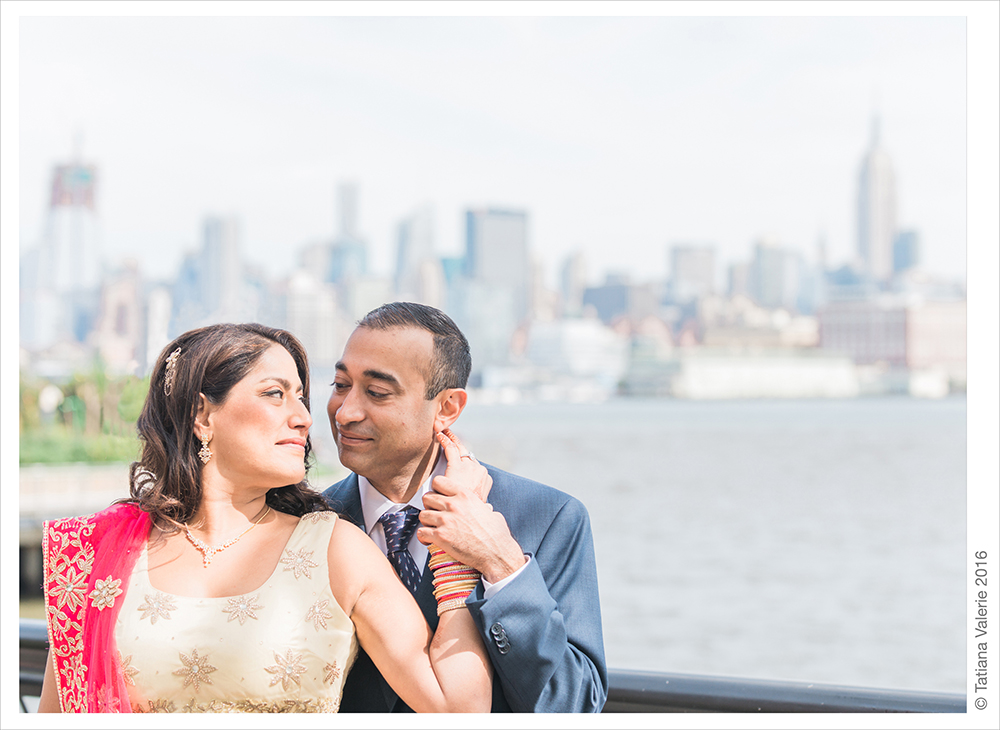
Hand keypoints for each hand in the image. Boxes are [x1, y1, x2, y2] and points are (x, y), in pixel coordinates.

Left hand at [418, 439, 524, 581]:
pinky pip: (421, 533)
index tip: (438, 497)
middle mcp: (453, 505)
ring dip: (426, 522)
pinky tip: (430, 540)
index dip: (436, 490)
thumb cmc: (496, 534)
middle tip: (435, 515)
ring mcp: (446, 520)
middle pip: (427, 498)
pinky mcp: (440, 536)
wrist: (497, 553)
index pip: (439, 482)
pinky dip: (423, 537)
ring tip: (433, 529)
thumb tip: (485, 508)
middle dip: (429, 506)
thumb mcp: (490, 512)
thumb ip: (481, 506)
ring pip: (423, 515)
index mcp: (465, 495)